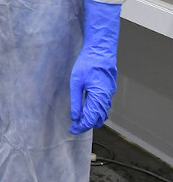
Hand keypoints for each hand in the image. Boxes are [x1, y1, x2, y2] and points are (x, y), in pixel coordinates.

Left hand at [69, 0, 120, 133]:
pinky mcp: (109, 89)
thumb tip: (75, 117)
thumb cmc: (87, 65)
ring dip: (92, 118)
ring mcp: (109, 93)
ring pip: (102, 113)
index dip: (81, 126)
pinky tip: (87, 109)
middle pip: (98, 119)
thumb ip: (76, 102)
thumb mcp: (76, 83)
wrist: (100, 51)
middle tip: (74, 126)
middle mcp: (106, 97)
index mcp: (99, 97)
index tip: (72, 130)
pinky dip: (96, 111)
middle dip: (86, 124)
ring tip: (78, 119)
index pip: (91, 119)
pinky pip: (104, 105)